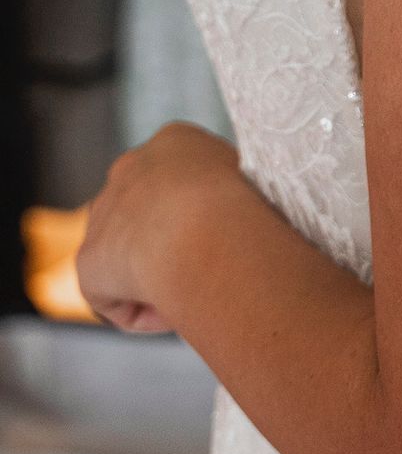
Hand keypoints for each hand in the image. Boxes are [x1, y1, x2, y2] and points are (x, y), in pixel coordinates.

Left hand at [78, 123, 240, 335]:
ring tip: (195, 293)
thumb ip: (244, 193)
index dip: (206, 213)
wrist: (203, 226)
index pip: (184, 178)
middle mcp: (131, 168)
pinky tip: (174, 311)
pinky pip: (115, 296)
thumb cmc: (249, 204)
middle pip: (148, 213)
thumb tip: (257, 223)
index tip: (229, 237)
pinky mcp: (89, 260)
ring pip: (129, 255)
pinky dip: (144, 310)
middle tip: (208, 268)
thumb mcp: (260, 181)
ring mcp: (104, 213)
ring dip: (156, 275)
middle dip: (171, 241)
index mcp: (176, 142)